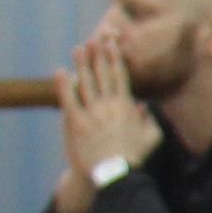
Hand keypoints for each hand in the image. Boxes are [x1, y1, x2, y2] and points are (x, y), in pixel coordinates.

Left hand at [52, 32, 153, 206]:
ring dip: (81, 64)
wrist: (115, 174)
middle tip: (94, 39)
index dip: (114, 59)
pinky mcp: (76, 122)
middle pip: (102, 74)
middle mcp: (108, 105)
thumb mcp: (151, 137)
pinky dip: (63, 85)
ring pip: (85, 82)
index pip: (119, 76)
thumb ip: (149, 119)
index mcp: (126, 106)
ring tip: (78, 49)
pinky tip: (60, 72)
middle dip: (98, 55)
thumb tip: (143, 106)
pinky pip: (68, 99)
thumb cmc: (134, 157)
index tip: (111, 45)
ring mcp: (91, 113)